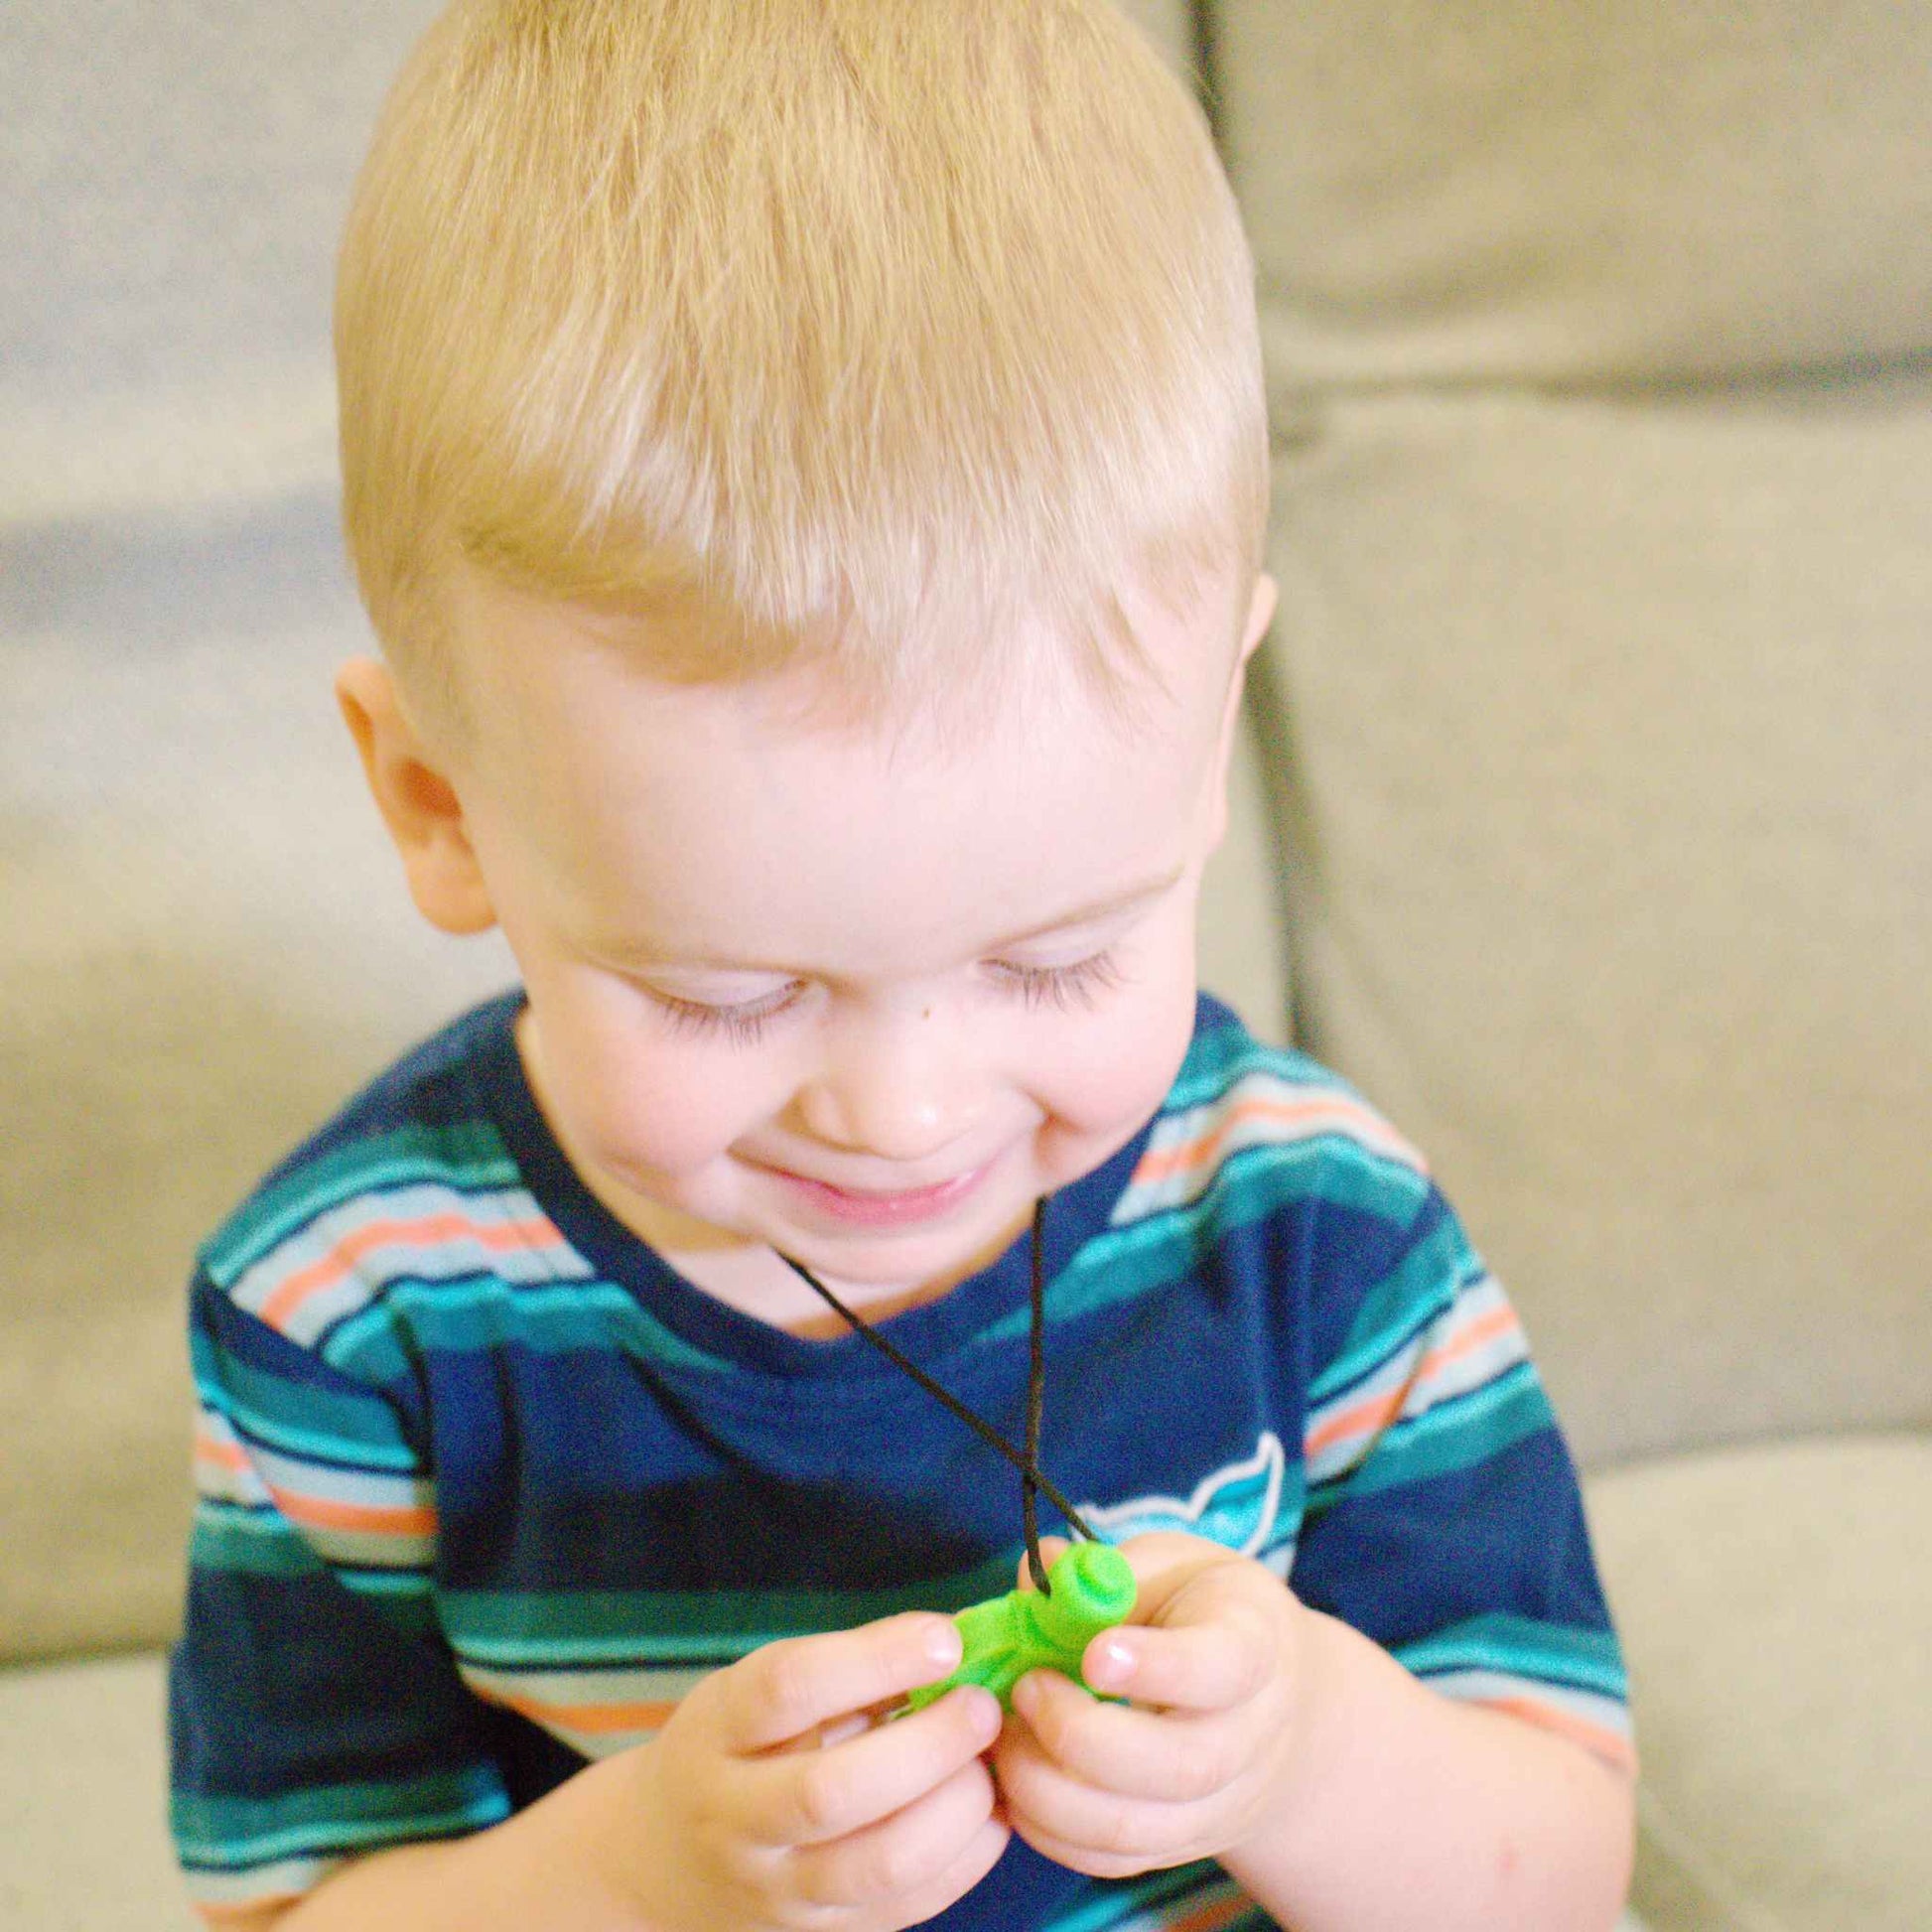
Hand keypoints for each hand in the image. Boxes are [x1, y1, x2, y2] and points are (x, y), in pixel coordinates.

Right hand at [612, 1611, 1010, 1931]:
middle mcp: (734, 1818)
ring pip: (877, 1864)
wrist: (663, 1859)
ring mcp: (774, 1889)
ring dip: (954, 1809)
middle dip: (927, 1746)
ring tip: (987, 1763)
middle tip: (981, 1707)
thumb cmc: (735, 1747)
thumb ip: (846, 1666)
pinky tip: (989, 1814)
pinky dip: (963, 1860)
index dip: (875, 1659)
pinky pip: (904, 1907)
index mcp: (716, 1732)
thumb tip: (954, 1634)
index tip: (944, 1638)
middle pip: (830, 1792)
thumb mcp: (755, 1690)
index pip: (788, 1690)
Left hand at [990, 1533, 1310, 1880]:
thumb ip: (1106, 1571)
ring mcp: (1218, 1807)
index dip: (1156, 1666)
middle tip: (1026, 1687)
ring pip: (1134, 1828)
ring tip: (1007, 1733)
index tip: (1093, 1654)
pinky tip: (1016, 1777)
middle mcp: (1250, 1740)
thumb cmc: (1205, 1613)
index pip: (1220, 1668)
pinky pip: (1110, 1860)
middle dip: (1080, 1734)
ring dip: (1049, 1787)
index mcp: (1255, 1649)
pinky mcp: (1177, 1846)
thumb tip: (1034, 1573)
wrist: (1271, 1700)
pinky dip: (1048, 1829)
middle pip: (1177, 1767)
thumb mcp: (1172, 1567)